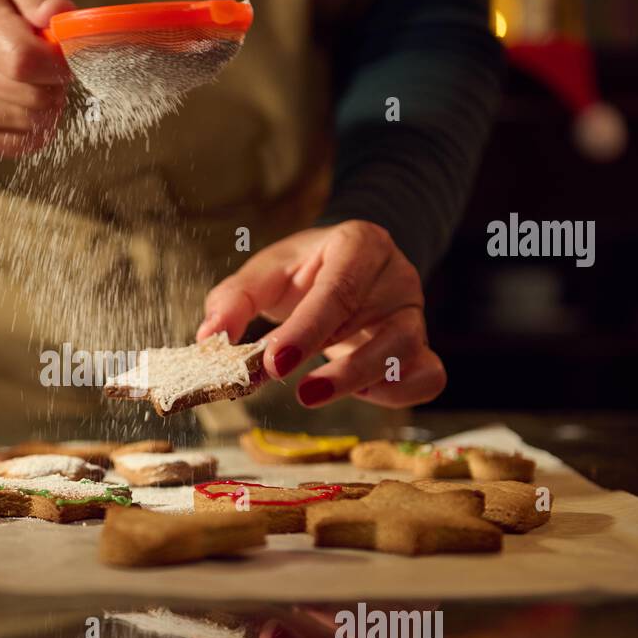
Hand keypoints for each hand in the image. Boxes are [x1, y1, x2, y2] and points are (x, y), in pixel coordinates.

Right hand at [0, 0, 73, 155]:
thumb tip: (55, 15)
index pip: (23, 59)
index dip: (58, 62)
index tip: (66, 53)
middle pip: (33, 96)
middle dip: (56, 83)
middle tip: (51, 67)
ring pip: (32, 122)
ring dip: (50, 106)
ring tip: (37, 82)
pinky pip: (23, 144)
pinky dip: (37, 128)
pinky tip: (25, 103)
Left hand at [197, 220, 445, 407]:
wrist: (345, 266)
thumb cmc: (304, 270)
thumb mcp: (266, 272)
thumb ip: (234, 299)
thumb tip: (209, 337)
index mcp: (360, 244)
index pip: (340, 291)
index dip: (307, 332)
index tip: (273, 363)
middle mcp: (396, 276)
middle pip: (377, 326)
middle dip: (336, 369)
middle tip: (297, 390)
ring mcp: (414, 313)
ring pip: (406, 355)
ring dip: (360, 383)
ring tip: (314, 392)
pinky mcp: (422, 346)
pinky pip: (428, 377)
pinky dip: (397, 394)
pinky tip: (360, 393)